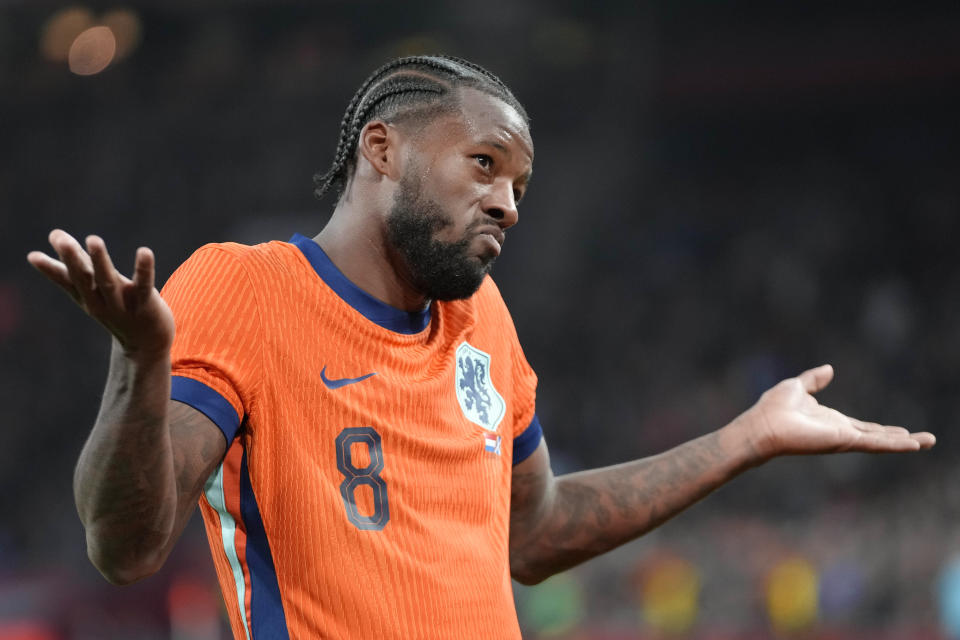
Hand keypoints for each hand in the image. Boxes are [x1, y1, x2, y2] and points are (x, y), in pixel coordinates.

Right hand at [27, 229, 174, 358]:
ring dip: (100, 261)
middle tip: (61, 240)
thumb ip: (75, 263)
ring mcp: (122, 304)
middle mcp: (100, 302)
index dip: (50, 270)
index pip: (66, 281)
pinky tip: (144, 251)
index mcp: (86, 297)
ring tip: (92, 239)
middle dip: (72, 260)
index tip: (33, 256)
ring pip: (108, 281)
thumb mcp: (92, 289)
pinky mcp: (146, 304)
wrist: (146, 343)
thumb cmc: (116, 308)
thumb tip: (49, 239)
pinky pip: (144, 285)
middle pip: (84, 279)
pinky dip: (143, 269)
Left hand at [733, 364, 935, 461]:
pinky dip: (895, 444)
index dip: (884, 429)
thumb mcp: (798, 387)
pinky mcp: (843, 441)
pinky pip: (875, 443)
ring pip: (882, 442)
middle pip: (878, 436)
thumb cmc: (773, 409)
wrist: (763, 425)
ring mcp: (844, 438)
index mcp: (832, 421)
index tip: (902, 430)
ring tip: (929, 442)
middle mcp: (841, 432)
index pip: (864, 427)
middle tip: (925, 441)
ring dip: (906, 442)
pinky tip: (914, 445)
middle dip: (901, 438)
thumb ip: (814, 380)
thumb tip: (829, 369)